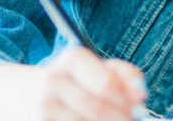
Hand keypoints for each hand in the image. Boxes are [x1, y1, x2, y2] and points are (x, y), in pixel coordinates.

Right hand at [0, 47, 146, 120]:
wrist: (31, 93)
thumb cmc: (79, 80)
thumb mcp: (101, 69)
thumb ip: (125, 76)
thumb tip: (140, 94)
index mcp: (73, 58)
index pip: (106, 84)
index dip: (127, 102)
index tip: (138, 108)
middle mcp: (54, 78)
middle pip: (97, 110)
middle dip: (121, 119)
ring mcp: (44, 104)